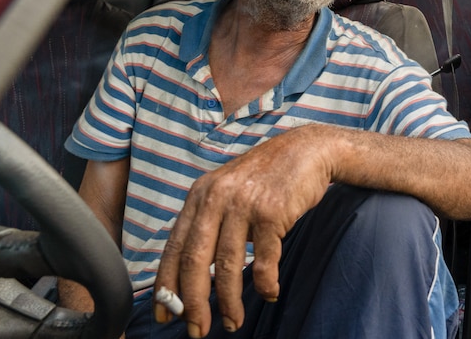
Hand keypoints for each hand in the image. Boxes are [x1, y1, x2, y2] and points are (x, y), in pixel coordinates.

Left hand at [153, 125, 332, 336]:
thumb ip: (209, 221)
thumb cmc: (266, 176)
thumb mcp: (227, 189)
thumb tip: (193, 272)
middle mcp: (217, 198)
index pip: (175, 247)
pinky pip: (265, 259)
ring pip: (229, 265)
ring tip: (232, 322)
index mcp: (200, 195)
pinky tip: (269, 294)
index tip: (165, 315)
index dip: (167, 285)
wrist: (305, 150)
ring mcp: (245, 204)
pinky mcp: (273, 211)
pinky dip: (265, 283)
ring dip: (229, 301)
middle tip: (197, 330)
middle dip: (194, 303)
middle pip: (196, 261)